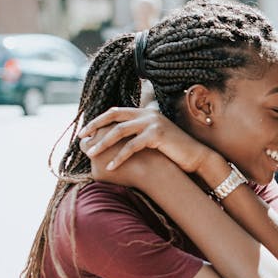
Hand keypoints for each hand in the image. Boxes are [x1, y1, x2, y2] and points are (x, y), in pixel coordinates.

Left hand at [78, 107, 213, 174]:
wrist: (197, 157)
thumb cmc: (174, 153)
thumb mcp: (153, 140)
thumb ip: (137, 136)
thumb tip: (114, 143)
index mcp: (145, 113)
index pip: (115, 111)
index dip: (98, 120)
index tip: (85, 131)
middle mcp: (147, 114)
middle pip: (113, 115)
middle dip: (94, 126)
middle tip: (81, 138)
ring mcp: (152, 122)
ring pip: (119, 131)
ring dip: (102, 143)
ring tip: (91, 153)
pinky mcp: (157, 134)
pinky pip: (131, 146)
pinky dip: (119, 157)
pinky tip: (111, 166)